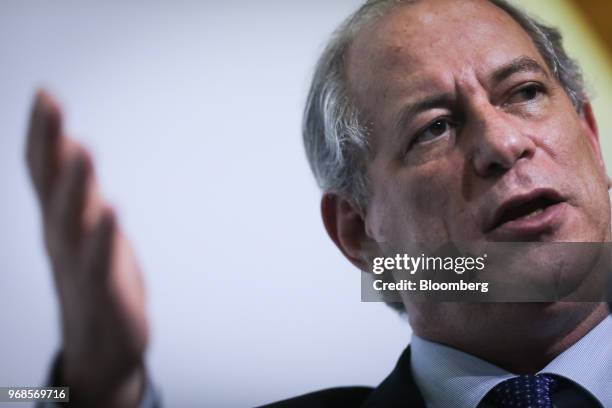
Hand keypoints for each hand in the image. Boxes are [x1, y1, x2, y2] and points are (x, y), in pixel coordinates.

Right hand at [26, 91, 148, 407]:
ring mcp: (78, 266)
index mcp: (59, 222)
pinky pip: (99, 261)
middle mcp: (61, 239)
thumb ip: (76, 189)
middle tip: (49, 102)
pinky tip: (110, 209)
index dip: (42, 134)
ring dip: (75, 184)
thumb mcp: (84, 228)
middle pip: (51, 187)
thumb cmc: (96, 279)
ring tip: (81, 148)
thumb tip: (70, 144)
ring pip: (71, 221)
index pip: (43, 172)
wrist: (102, 345)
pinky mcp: (103, 292)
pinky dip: (103, 235)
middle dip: (49, 143)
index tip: (44, 93)